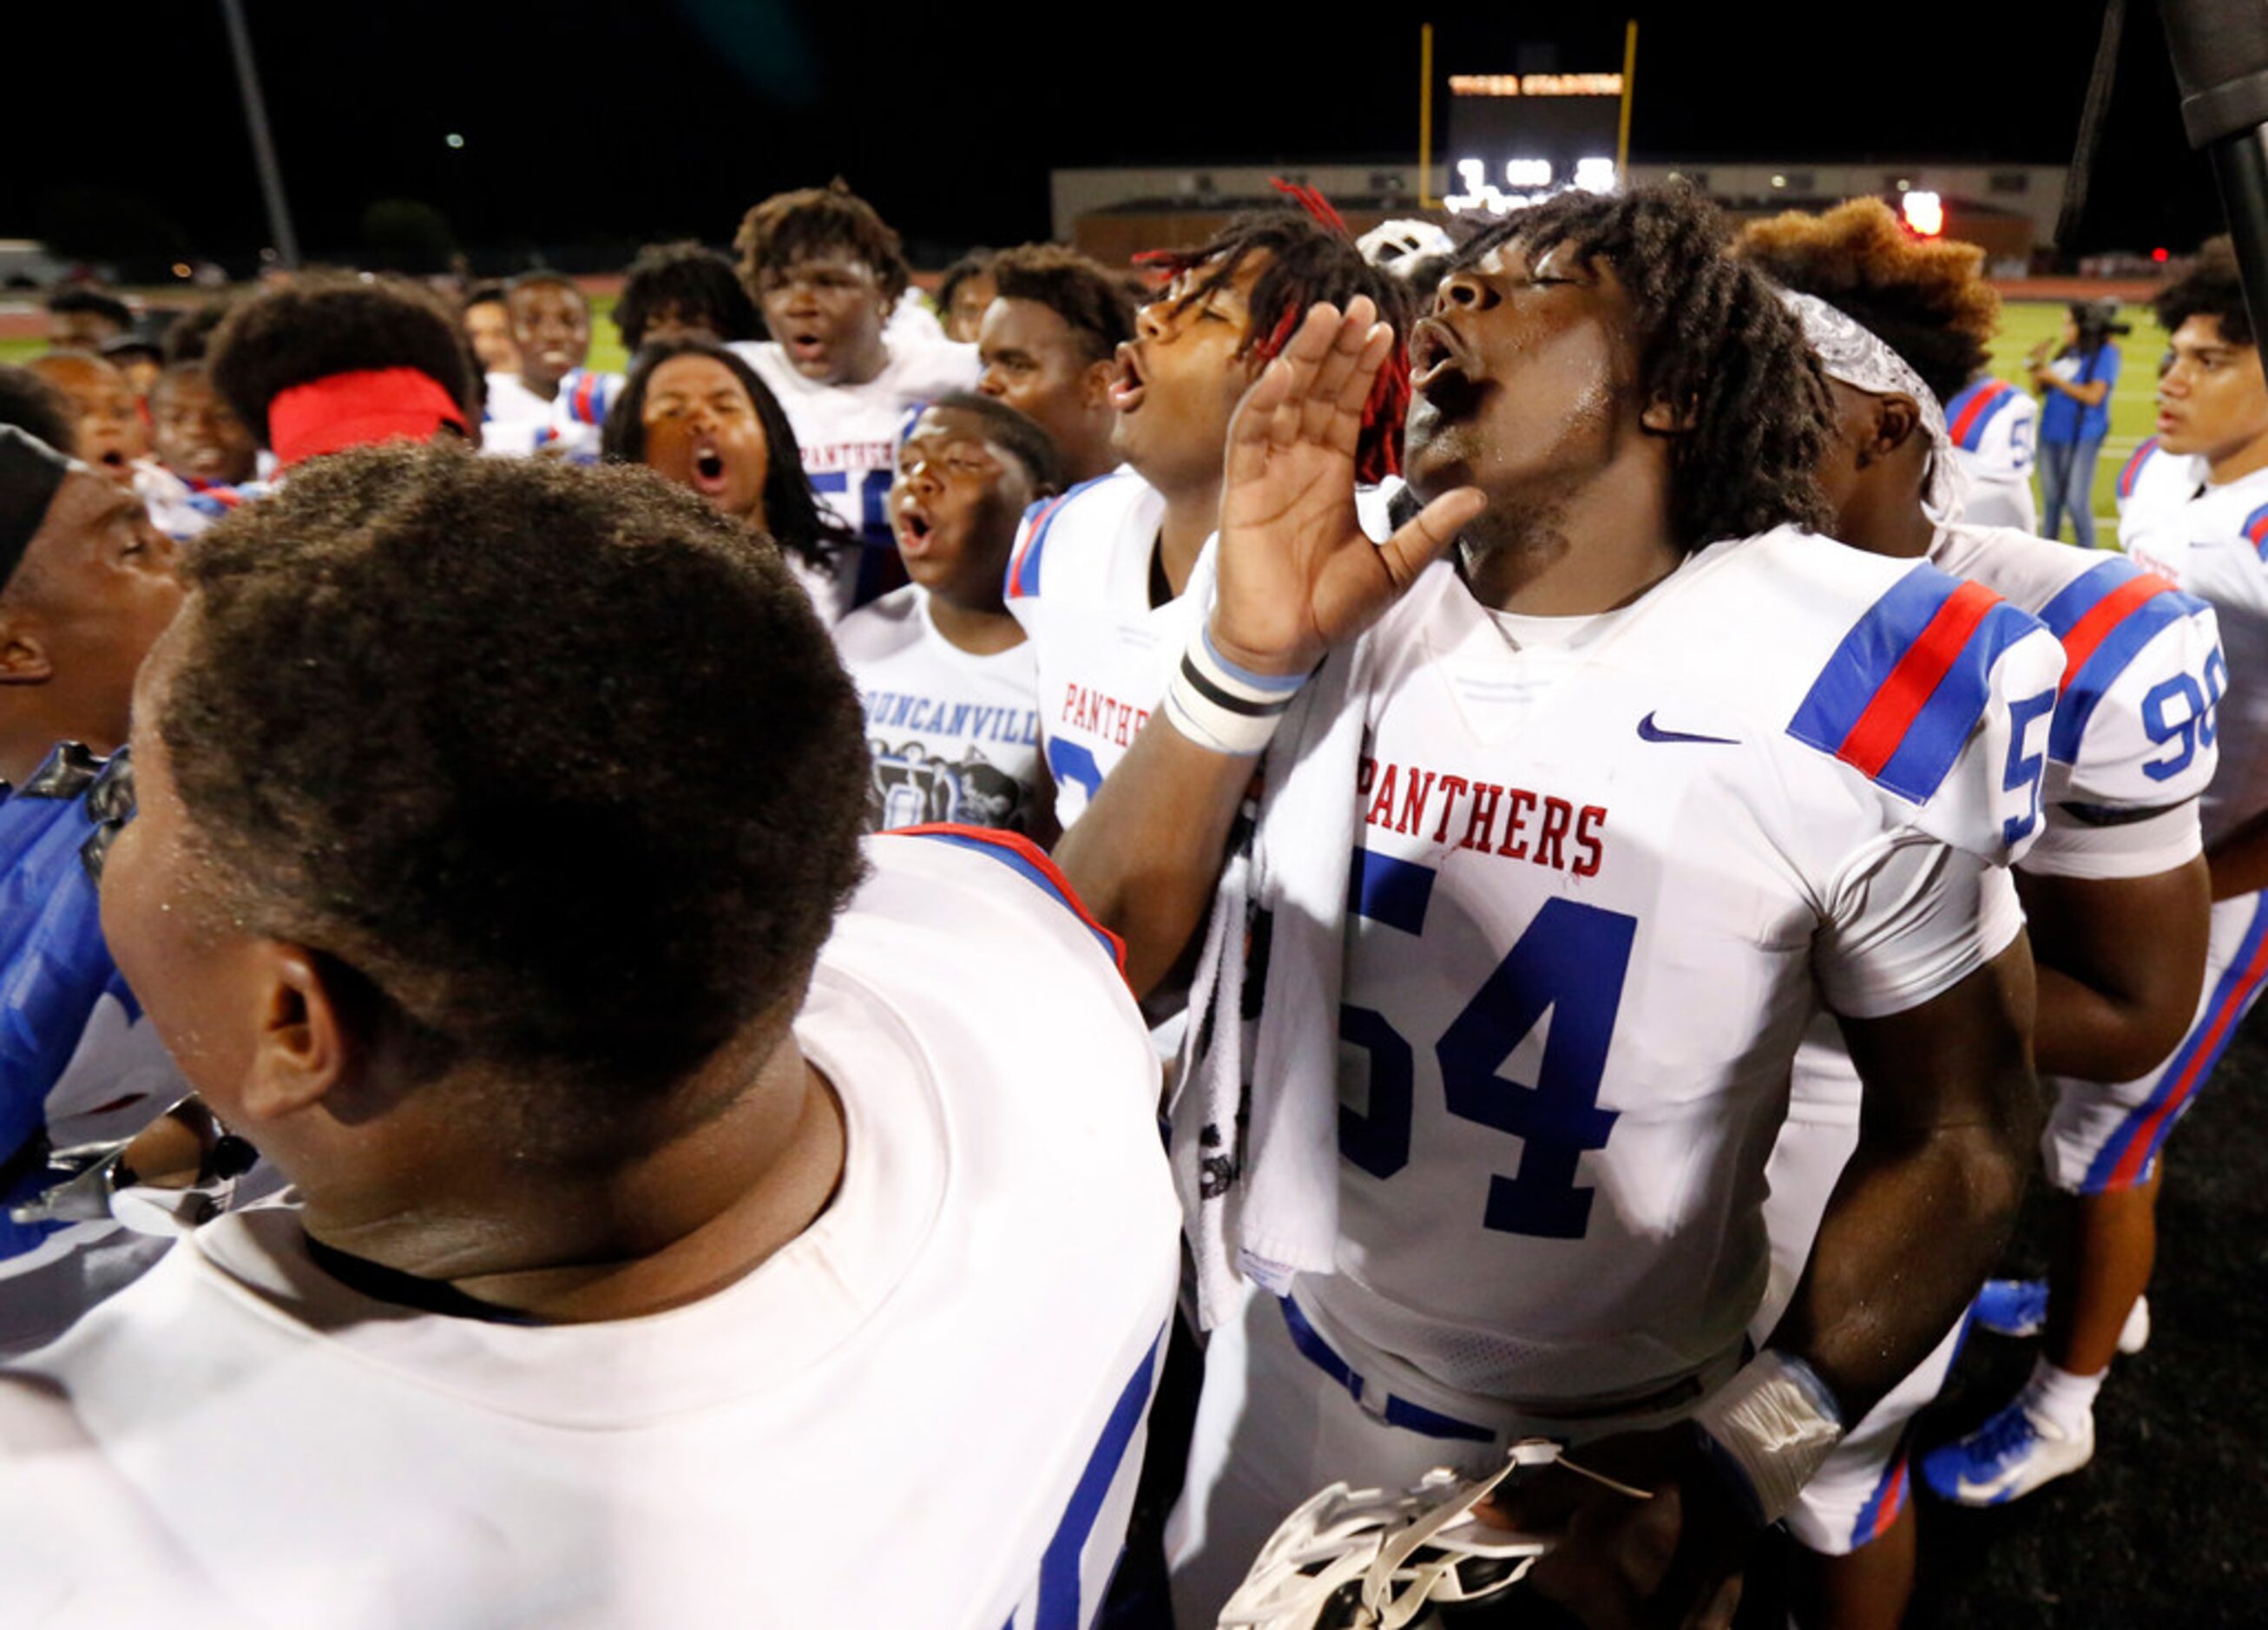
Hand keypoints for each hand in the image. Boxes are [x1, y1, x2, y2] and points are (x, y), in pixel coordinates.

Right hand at [1210, 297, 1484, 675]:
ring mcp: (1266, 471)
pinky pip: (1249, 435)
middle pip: (1317, 390)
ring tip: (1326, 317)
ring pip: (1284, 400)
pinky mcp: (1240, 489)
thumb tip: (1478, 495)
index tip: (1385, 329)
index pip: (1346, 405)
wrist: (1285, 644)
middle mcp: (1298, 462)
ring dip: (1303, 357)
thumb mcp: (1396, 564)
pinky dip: (1264, 401)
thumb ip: (1430, 527)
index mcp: (1332, 473)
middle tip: (1359, 302)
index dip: (1362, 367)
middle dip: (1337, 346)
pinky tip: (1284, 371)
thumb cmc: (1330, 608)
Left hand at [1477, 1425, 1756, 1629]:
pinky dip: (1659, 1605)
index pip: (1543, 1580)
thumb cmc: (1649, 1469)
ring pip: (1617, 1616)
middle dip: (1590, 1576)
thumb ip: (1529, 1505)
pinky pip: (1657, 1623)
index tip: (1575, 1530)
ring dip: (1623, 1591)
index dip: (1556, 1554)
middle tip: (1618, 1538)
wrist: (1730, 1473)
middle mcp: (1616, 1618)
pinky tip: (1671, 1571)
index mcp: (1583, 1579)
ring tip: (1647, 1551)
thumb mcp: (1582, 1475)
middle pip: (1582, 1604)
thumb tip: (1480, 1515)